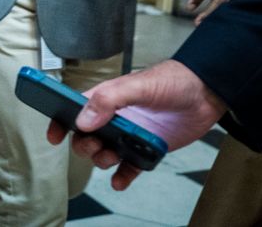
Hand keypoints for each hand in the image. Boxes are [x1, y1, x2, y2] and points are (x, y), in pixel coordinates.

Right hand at [45, 60, 226, 189]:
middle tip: (96, 145)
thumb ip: (110, 99)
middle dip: (84, 146)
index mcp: (108, 98)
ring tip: (113, 157)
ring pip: (104, 154)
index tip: (53, 134)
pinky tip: (120, 180)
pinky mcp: (147, 150)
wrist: (208, 94)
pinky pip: (129, 168)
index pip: (75, 109)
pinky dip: (122, 176)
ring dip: (103, 161)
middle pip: (86, 137)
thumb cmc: (175, 80)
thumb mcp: (139, 85)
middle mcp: (115, 117)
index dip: (60, 121)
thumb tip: (84, 119)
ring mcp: (130, 135)